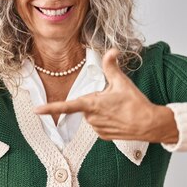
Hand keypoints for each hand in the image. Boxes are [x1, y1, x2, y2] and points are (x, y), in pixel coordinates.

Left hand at [33, 49, 179, 143]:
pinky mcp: (103, 136)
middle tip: (113, 98)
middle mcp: (91, 118)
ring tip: (118, 109)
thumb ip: (112, 66)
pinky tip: (119, 118)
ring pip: (92, 115)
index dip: (50, 108)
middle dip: (96, 99)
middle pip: (85, 104)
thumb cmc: (136, 104)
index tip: (37, 110)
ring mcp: (97, 129)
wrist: (149, 125)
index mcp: (92, 104)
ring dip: (101, 110)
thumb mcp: (122, 82)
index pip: (67, 106)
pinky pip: (99, 124)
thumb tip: (112, 50)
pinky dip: (106, 119)